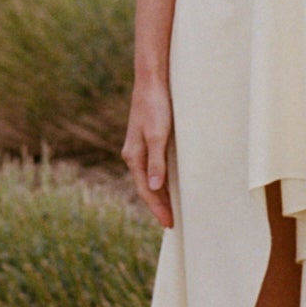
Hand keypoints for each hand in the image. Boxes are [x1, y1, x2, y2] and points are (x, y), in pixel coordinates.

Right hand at [123, 80, 174, 228]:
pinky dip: (160, 180)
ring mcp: (139, 148)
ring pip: (149, 178)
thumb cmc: (156, 106)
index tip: (169, 224)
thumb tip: (154, 187)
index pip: (146, 190)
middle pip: (146, 187)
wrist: (151, 82)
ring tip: (171, 209)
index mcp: (134, 156)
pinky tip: (168, 183)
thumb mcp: (158, 135)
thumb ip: (156, 162)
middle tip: (171, 223)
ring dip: (159, 194)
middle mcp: (133, 155)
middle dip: (158, 205)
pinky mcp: (147, 140)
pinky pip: (152, 167)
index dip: (157, 208)